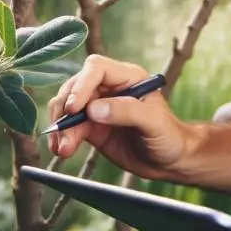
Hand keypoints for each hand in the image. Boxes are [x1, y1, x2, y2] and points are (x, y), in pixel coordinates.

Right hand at [46, 54, 191, 180]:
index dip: (81, 85)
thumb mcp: (154, 122)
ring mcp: (97, 106)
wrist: (169, 161)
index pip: (96, 69)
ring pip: (67, 107)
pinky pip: (68, 126)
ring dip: (60, 127)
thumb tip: (94, 110)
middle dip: (65, 110)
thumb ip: (127, 112)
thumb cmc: (169, 136)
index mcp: (128, 77)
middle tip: (64, 134)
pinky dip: (61, 137)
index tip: (74, 108)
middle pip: (75, 87)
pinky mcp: (90, 126)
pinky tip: (61, 150)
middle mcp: (109, 88)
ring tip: (62, 149)